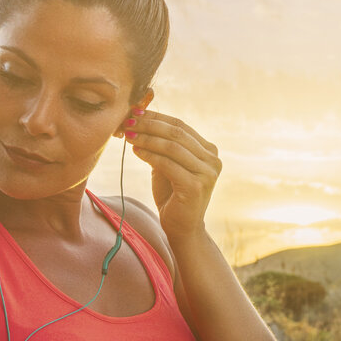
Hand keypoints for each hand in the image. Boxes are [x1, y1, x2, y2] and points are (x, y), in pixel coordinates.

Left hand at [126, 110, 221, 239]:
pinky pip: (168, 164)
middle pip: (177, 133)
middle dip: (149, 125)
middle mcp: (213, 160)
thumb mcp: (167, 164)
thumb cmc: (173, 195)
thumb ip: (161, 145)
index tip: (134, 113)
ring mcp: (207, 173)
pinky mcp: (196, 186)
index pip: (180, 126)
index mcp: (209, 151)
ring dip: (147, 139)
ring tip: (128, 136)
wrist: (182, 227)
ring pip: (172, 147)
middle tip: (127, 122)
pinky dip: (150, 155)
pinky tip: (136, 151)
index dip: (156, 117)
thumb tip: (139, 119)